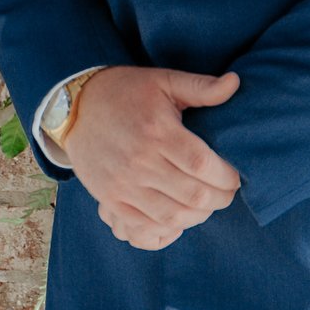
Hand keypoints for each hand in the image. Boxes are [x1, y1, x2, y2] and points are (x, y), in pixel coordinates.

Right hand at [58, 65, 241, 251]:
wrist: (74, 107)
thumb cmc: (125, 92)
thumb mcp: (163, 81)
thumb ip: (201, 87)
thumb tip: (235, 82)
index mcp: (158, 130)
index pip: (202, 165)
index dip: (226, 177)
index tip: (235, 177)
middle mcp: (140, 161)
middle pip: (193, 195)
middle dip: (220, 199)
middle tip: (226, 193)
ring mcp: (123, 184)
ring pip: (172, 216)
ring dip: (198, 216)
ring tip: (206, 205)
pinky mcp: (109, 198)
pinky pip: (143, 226)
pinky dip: (168, 229)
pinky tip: (180, 216)